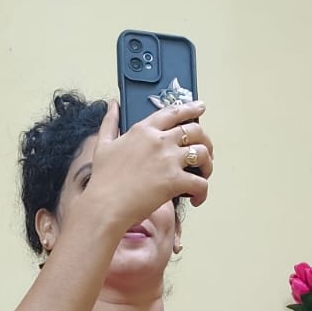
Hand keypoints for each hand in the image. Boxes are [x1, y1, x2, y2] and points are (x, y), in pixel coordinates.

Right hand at [85, 99, 213, 227]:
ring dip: (208, 165)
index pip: (172, 113)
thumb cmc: (103, 180)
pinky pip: (201, 183)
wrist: (105, 205)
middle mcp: (159, 140)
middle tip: (207, 153)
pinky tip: (196, 199)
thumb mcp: (103, 145)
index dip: (190, 109)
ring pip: (202, 154)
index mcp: (144, 130)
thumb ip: (110, 123)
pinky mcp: (175, 180)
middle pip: (194, 131)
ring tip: (203, 176)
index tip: (201, 107)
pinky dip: (203, 192)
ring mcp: (168, 160)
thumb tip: (113, 104)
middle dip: (205, 141)